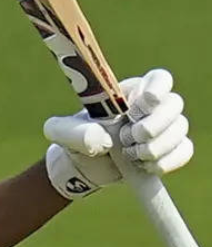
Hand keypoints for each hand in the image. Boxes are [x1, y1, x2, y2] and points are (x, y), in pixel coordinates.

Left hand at [43, 69, 192, 199]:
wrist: (84, 165)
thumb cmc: (74, 139)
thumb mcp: (62, 132)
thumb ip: (74, 131)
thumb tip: (102, 139)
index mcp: (130, 92)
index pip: (159, 79)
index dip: (157, 89)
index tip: (142, 106)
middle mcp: (152, 106)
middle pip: (174, 104)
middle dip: (152, 126)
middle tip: (126, 139)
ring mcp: (165, 127)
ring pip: (179, 129)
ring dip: (155, 147)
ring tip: (128, 155)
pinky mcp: (170, 149)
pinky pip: (184, 150)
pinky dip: (167, 161)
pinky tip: (145, 166)